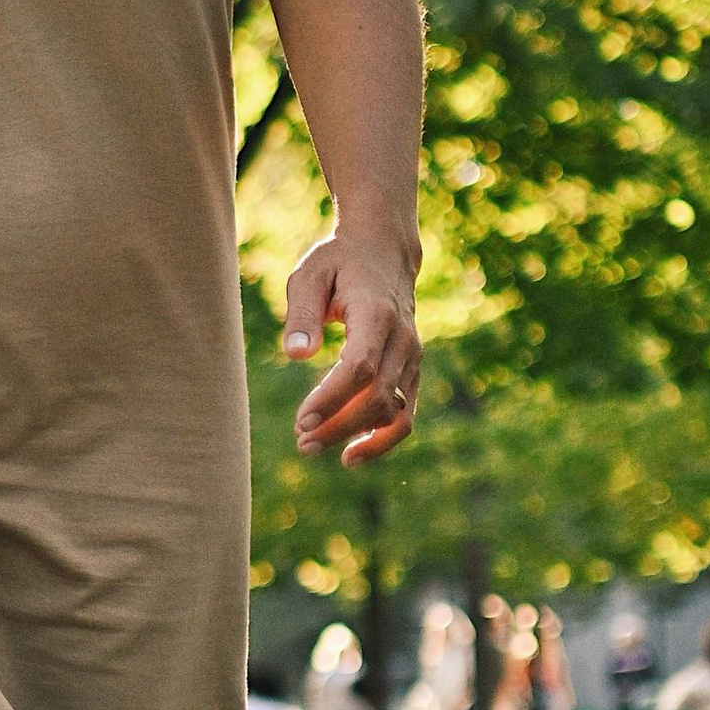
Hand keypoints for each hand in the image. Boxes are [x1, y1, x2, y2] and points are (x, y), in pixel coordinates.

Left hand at [285, 232, 419, 461]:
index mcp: (377, 315)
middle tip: (300, 442)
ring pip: (394, 412)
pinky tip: (351, 456)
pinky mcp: (412, 371)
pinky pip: (405, 414)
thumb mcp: (309, 274)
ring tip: (312, 447)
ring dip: (355, 437)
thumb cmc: (338, 262)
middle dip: (338, 426)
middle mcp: (403, 339)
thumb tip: (297, 355)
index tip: (302, 421)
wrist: (384, 253)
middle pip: (376, 396)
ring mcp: (413, 358)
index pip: (360, 368)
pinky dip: (382, 439)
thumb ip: (302, 313)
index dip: (332, 399)